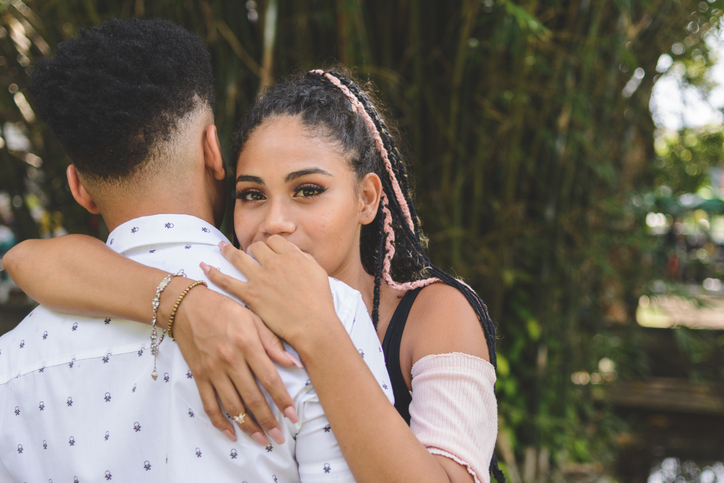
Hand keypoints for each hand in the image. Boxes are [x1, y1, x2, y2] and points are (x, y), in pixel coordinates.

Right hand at [169, 284, 301, 444]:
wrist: (187, 307)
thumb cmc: (225, 309)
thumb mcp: (253, 317)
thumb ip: (272, 342)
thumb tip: (293, 363)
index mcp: (247, 344)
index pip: (269, 378)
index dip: (282, 400)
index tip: (293, 416)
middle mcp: (230, 360)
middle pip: (252, 397)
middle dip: (268, 420)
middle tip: (280, 437)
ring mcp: (212, 371)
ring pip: (232, 406)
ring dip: (248, 426)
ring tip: (262, 440)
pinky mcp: (199, 376)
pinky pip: (209, 404)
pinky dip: (220, 422)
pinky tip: (231, 433)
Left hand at [201, 235, 336, 348]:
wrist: (313, 325)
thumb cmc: (320, 302)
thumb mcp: (318, 272)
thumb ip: (304, 258)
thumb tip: (292, 250)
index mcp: (291, 255)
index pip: (274, 241)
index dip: (270, 245)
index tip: (268, 250)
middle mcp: (273, 262)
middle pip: (256, 246)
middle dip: (253, 249)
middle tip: (250, 255)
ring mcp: (259, 278)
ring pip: (238, 257)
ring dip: (228, 251)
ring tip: (221, 247)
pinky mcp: (250, 295)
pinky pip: (226, 280)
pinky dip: (213, 272)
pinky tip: (205, 267)